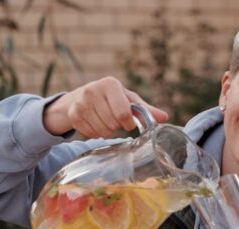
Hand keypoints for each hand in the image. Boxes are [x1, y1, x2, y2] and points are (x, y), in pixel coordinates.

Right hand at [43, 76, 167, 137]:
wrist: (81, 97)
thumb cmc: (112, 98)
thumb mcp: (129, 100)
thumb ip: (146, 110)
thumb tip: (164, 117)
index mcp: (110, 84)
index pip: (123, 113)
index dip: (128, 123)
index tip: (128, 122)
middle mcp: (93, 90)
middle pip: (113, 124)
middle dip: (117, 126)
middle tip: (114, 120)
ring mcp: (81, 102)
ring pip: (102, 131)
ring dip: (107, 131)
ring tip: (105, 121)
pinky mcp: (73, 114)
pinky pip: (91, 134)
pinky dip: (96, 134)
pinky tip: (95, 124)